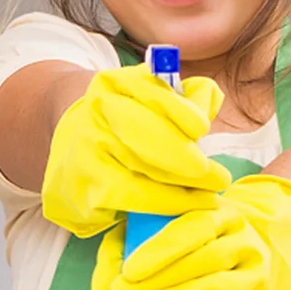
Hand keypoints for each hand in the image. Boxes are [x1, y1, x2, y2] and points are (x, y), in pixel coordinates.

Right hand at [42, 63, 229, 238]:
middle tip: (218, 176)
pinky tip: (187, 206)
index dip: (180, 111)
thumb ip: (184, 97)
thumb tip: (209, 101)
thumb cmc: (125, 126)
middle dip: (186, 157)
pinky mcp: (86, 186)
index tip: (203, 129)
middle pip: (145, 133)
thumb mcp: (148, 100)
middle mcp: (95, 112)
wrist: (72, 154)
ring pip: (141, 171)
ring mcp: (87, 150)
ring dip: (183, 188)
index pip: (150, 91)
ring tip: (210, 196)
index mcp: (113, 83)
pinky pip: (132, 198)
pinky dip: (165, 204)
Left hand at [99, 173, 290, 289]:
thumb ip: (121, 248)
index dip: (161, 249)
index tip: (128, 271)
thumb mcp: (154, 230)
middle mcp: (245, 242)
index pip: (194, 227)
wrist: (245, 253)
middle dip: (160, 281)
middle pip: (206, 261)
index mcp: (221, 213)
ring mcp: (257, 276)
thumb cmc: (186, 242)